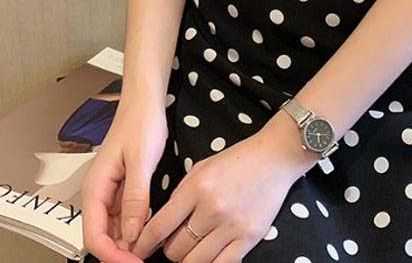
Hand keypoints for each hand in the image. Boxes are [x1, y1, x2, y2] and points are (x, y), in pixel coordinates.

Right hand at [80, 98, 167, 262]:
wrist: (145, 101)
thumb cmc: (141, 123)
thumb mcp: (142, 160)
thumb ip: (135, 197)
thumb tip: (131, 234)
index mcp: (95, 187)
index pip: (93, 236)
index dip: (112, 255)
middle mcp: (98, 192)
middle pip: (101, 237)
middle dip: (120, 254)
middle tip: (146, 260)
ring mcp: (109, 191)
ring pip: (113, 229)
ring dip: (127, 244)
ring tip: (150, 250)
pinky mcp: (122, 187)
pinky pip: (123, 216)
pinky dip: (134, 228)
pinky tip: (150, 231)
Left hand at [126, 120, 313, 262]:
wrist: (274, 158)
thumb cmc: (236, 160)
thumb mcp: (202, 168)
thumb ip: (181, 195)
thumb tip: (162, 226)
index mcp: (197, 188)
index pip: (160, 226)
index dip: (144, 243)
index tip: (137, 250)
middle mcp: (212, 209)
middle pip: (175, 249)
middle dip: (168, 250)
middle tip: (172, 243)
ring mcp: (231, 225)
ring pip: (194, 262)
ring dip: (187, 259)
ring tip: (190, 249)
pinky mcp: (249, 237)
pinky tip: (207, 255)